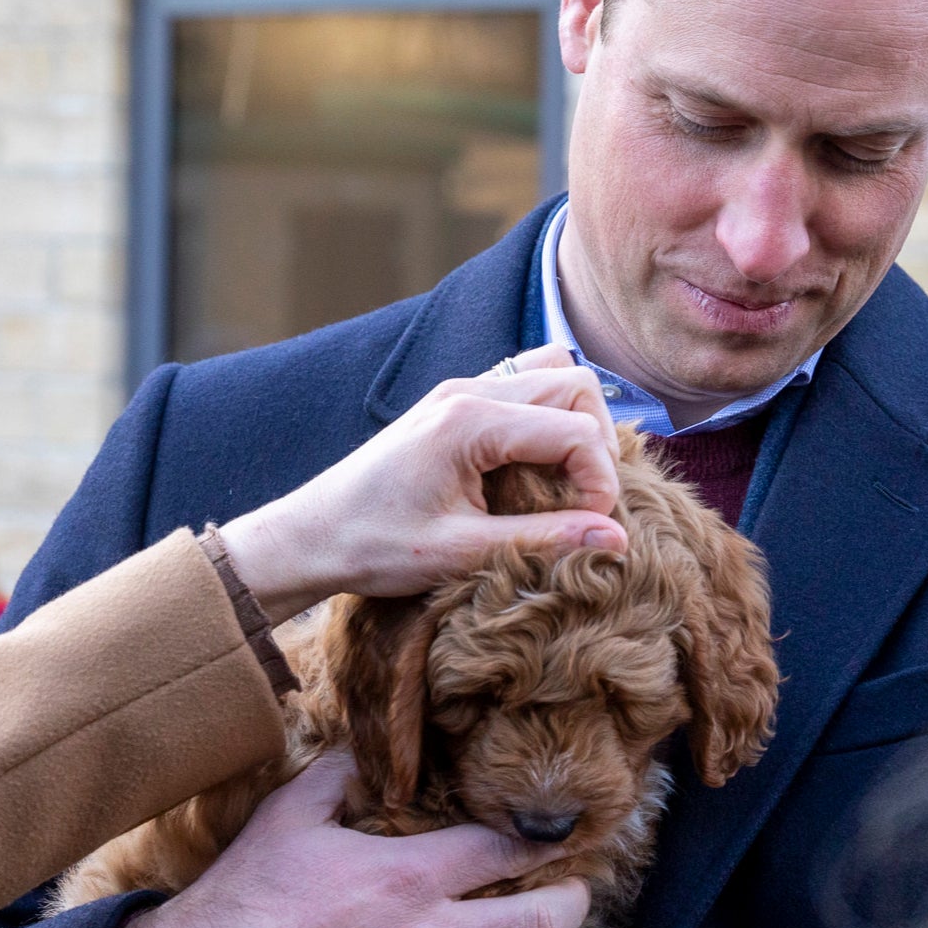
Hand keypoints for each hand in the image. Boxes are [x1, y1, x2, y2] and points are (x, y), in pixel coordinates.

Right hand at [105, 753, 639, 927]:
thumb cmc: (241, 899)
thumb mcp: (286, 816)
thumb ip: (337, 776)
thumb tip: (366, 744)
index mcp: (410, 874)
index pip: (504, 850)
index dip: (542, 840)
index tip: (564, 835)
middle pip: (540, 920)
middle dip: (574, 904)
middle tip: (586, 900)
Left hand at [217, 346, 624, 621]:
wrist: (308, 537)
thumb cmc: (372, 547)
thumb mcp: (462, 553)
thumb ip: (544, 540)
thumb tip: (618, 539)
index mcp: (470, 421)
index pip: (576, 429)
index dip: (600, 480)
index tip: (592, 529)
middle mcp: (468, 391)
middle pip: (574, 385)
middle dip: (596, 444)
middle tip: (584, 504)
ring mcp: (458, 392)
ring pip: (552, 374)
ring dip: (574, 422)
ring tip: (565, 483)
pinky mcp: (452, 405)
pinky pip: (521, 388)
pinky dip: (546, 419)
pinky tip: (532, 471)